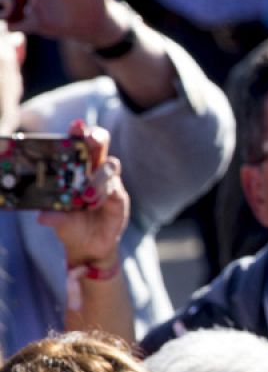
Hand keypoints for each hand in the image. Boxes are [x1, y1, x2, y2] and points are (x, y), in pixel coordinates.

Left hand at [39, 121, 127, 269]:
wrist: (88, 246)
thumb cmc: (71, 226)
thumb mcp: (58, 219)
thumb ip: (54, 215)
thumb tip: (43, 217)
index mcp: (77, 170)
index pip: (80, 145)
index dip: (80, 133)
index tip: (76, 125)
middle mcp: (94, 172)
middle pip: (101, 146)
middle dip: (97, 138)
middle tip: (90, 139)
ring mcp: (109, 183)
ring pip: (110, 166)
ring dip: (97, 177)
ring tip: (85, 195)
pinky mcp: (119, 197)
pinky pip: (114, 188)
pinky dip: (102, 193)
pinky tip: (92, 204)